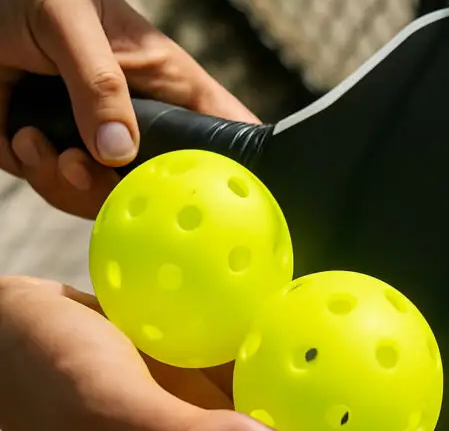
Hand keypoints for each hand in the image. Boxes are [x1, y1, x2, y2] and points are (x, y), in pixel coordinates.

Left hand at [0, 0, 257, 219]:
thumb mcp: (72, 23)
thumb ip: (99, 83)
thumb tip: (118, 151)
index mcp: (170, 86)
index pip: (226, 133)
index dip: (235, 170)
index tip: (213, 193)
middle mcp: (141, 120)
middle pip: (163, 186)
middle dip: (122, 191)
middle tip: (82, 165)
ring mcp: (100, 140)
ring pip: (108, 199)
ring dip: (68, 183)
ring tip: (41, 141)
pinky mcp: (57, 153)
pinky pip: (59, 189)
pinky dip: (37, 172)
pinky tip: (24, 135)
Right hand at [0, 276, 431, 430]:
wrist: (3, 331)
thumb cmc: (41, 372)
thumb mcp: (111, 408)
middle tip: (417, 429)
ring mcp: (212, 423)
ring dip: (342, 416)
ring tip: (389, 381)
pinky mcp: (205, 383)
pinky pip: (269, 380)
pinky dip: (304, 365)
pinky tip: (324, 331)